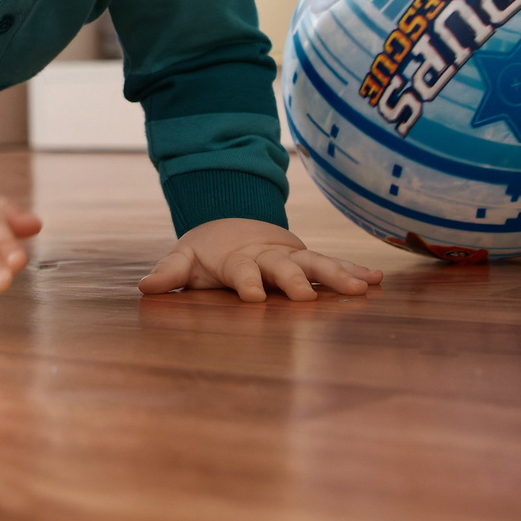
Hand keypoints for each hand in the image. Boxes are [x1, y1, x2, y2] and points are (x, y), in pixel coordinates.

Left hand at [137, 217, 383, 303]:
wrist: (234, 223)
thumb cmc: (209, 251)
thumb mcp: (186, 260)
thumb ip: (170, 273)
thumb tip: (143, 287)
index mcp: (237, 259)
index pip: (241, 272)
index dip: (246, 283)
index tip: (253, 297)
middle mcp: (268, 257)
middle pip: (282, 268)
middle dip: (294, 281)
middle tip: (307, 297)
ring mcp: (291, 257)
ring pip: (315, 264)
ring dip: (336, 275)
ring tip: (361, 288)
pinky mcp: (308, 261)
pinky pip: (333, 265)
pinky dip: (355, 270)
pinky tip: (377, 280)